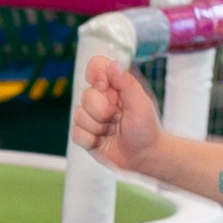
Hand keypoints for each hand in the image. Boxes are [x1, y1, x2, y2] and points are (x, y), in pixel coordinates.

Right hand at [68, 55, 165, 171]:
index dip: (95, 73)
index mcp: (114, 87)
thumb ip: (126, 83)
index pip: (96, 66)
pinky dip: (90, 140)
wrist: (144, 157)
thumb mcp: (140, 103)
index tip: (103, 86)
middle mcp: (100, 100)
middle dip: (103, 111)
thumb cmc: (146, 128)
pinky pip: (76, 133)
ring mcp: (91, 118)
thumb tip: (112, 64)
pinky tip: (102, 142)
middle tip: (118, 118)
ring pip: (79, 115)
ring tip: (113, 131)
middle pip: (86, 95)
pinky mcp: (85, 135)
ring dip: (98, 127)